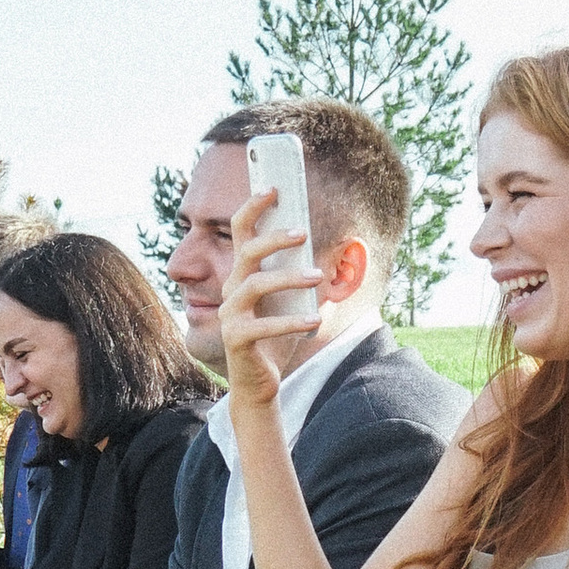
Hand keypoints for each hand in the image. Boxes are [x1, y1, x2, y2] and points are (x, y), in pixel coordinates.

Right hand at [217, 190, 329, 408]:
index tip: (273, 187)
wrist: (260, 382)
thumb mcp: (293, 301)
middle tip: (303, 233)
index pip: (241, 232)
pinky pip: (262, 326)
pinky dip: (290, 321)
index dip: (253, 206)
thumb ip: (304, 274)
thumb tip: (338, 246)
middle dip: (274, 238)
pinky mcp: (236, 339)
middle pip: (246, 253)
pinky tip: (313, 320)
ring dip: (288, 278)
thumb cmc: (277, 337)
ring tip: (316, 278)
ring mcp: (230, 315)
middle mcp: (231, 290)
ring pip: (254, 285)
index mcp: (243, 276)